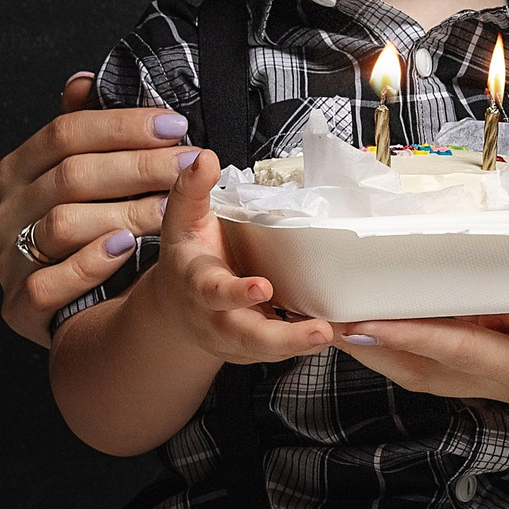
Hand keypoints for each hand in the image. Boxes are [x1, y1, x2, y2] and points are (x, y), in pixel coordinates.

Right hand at [0, 72, 200, 345]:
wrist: (80, 308)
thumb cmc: (90, 230)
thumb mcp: (88, 177)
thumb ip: (86, 131)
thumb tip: (82, 80)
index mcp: (18, 172)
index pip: (64, 134)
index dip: (122, 126)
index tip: (176, 125)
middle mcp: (7, 213)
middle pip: (71, 176)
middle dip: (138, 166)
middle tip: (189, 165)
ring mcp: (8, 260)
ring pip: (63, 225)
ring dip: (124, 213)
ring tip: (170, 207)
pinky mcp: (18, 306)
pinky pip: (47, 283)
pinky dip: (89, 264)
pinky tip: (126, 249)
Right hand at [132, 146, 336, 363]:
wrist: (175, 307)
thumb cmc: (187, 258)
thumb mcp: (182, 220)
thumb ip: (191, 189)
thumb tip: (204, 157)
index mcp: (197, 283)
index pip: (214, 291)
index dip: (237, 293)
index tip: (263, 287)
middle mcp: (214, 318)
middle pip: (246, 335)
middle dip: (282, 337)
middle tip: (319, 330)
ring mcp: (233, 339)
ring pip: (266, 349)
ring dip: (300, 344)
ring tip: (333, 332)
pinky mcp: (252, 349)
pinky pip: (278, 351)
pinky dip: (303, 345)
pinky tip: (332, 333)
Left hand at [339, 245, 508, 449]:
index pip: (459, 354)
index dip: (407, 335)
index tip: (358, 320)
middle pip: (429, 372)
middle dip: (378, 348)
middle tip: (326, 320)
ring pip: (441, 369)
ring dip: (395, 348)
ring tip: (351, 317)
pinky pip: (465, 359)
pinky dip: (430, 340)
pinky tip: (421, 315)